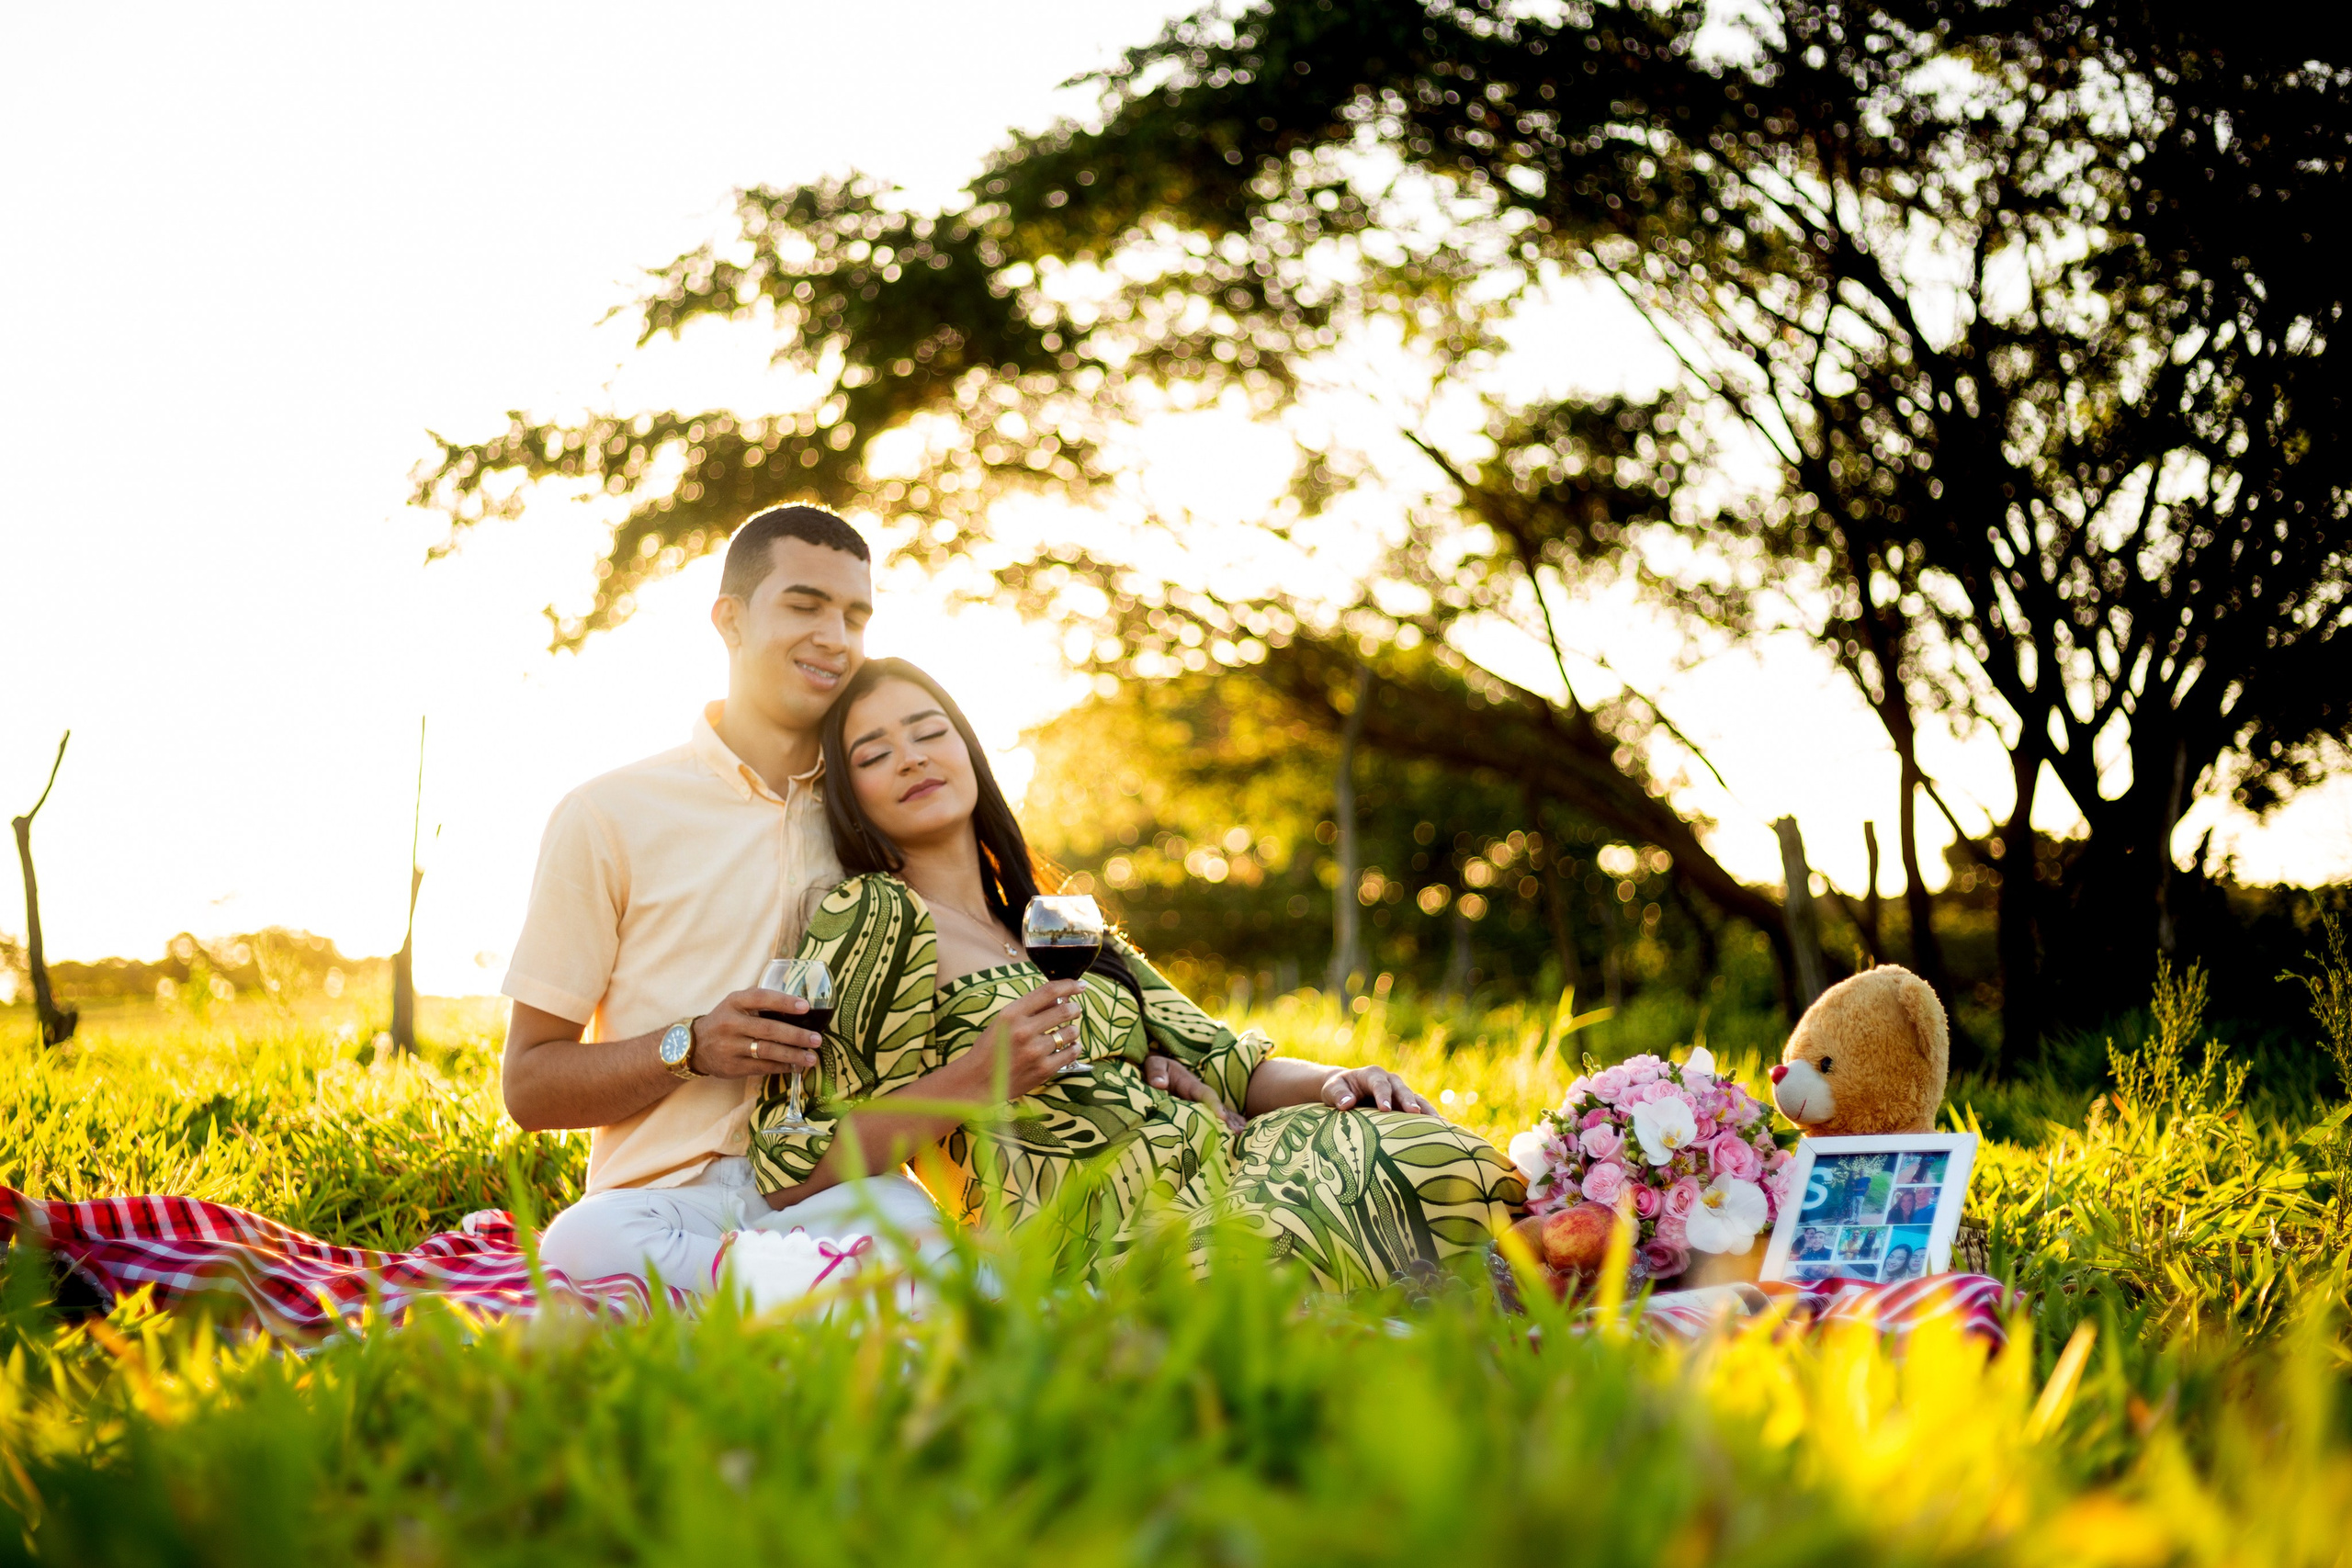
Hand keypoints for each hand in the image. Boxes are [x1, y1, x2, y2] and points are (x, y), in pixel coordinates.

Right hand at [690, 988, 822, 1077]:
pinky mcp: (732, 1066)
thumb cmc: (725, 1021)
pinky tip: (795, 1066)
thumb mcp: (735, 1004)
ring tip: (811, 1057)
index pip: (761, 998)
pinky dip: (781, 1067)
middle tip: (816, 1039)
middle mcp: (731, 1023)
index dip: (784, 1001)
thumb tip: (798, 1001)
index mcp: (734, 1002)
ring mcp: (730, 1046)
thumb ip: (760, 1000)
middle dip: (796, 1035)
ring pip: (767, 1051)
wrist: (695, 1045)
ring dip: (793, 1055)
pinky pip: (762, 1067)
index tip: (806, 1007)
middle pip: (768, 1029)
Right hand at [958, 981, 1085, 1101]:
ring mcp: (1035, 1051)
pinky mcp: (1043, 1070)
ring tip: (1065, 1033)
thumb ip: (1030, 1008)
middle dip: (1074, 1008)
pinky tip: (1069, 1047)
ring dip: (1072, 1029)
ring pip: (1071, 1032)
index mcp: (1012, 1014)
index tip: (1080, 984)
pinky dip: (1074, 1047)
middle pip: (1065, 1010)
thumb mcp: (1003, 1021)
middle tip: (1074, 1010)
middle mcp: (1023, 1031)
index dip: (1069, 985)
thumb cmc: (991, 1048)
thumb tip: (1060, 996)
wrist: (978, 1081)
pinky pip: (1072, 1053)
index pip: (1048, 991)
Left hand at [1145, 1050, 1245, 1133]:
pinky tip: (1236, 1137)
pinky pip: (1213, 1120)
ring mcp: (1201, 1104)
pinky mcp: (1198, 1112)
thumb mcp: (1155, 1064)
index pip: (1206, 1094)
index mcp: (1191, 1084)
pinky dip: (1226, 1128)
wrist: (1158, 1071)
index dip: (1214, 1105)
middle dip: (1229, 1120)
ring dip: (1231, 1125)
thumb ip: (1156, 1072)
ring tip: (1242, 1138)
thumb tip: (1160, 1083)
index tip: (1222, 1117)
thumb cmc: (1157, 1067)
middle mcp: (1200, 1095)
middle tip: (1239, 1133)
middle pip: (1218, 1107)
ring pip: (1220, 1115)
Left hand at [1320, 1066, 1436, 1115]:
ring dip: (1426, 1110)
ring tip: (1439, 1123)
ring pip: (1416, 1099)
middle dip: (1408, 1101)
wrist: (1347, 1089)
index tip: (1385, 1109)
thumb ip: (1338, 1094)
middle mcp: (1390, 1081)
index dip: (1383, 1095)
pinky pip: (1421, 1109)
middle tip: (1414, 1113)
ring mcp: (1400, 1092)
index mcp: (1372, 1074)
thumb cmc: (1338, 1089)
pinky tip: (1443, 1129)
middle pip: (1401, 1089)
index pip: (1379, 1084)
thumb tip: (1347, 1104)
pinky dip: (1430, 1118)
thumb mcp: (1332, 1089)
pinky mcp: (1406, 1104)